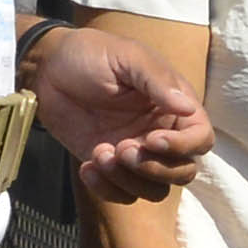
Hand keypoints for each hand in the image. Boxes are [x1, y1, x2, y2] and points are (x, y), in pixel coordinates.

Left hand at [28, 25, 210, 202]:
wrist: (47, 68)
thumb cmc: (92, 54)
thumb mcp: (128, 57)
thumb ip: (157, 81)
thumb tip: (187, 107)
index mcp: (174, 105)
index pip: (200, 138)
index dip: (183, 146)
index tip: (151, 139)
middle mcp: (160, 132)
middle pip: (182, 171)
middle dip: (155, 168)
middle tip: (121, 148)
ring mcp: (135, 153)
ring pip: (154, 189)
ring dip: (129, 180)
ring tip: (100, 154)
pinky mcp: (108, 166)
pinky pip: (121, 194)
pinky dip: (106, 189)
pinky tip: (87, 166)